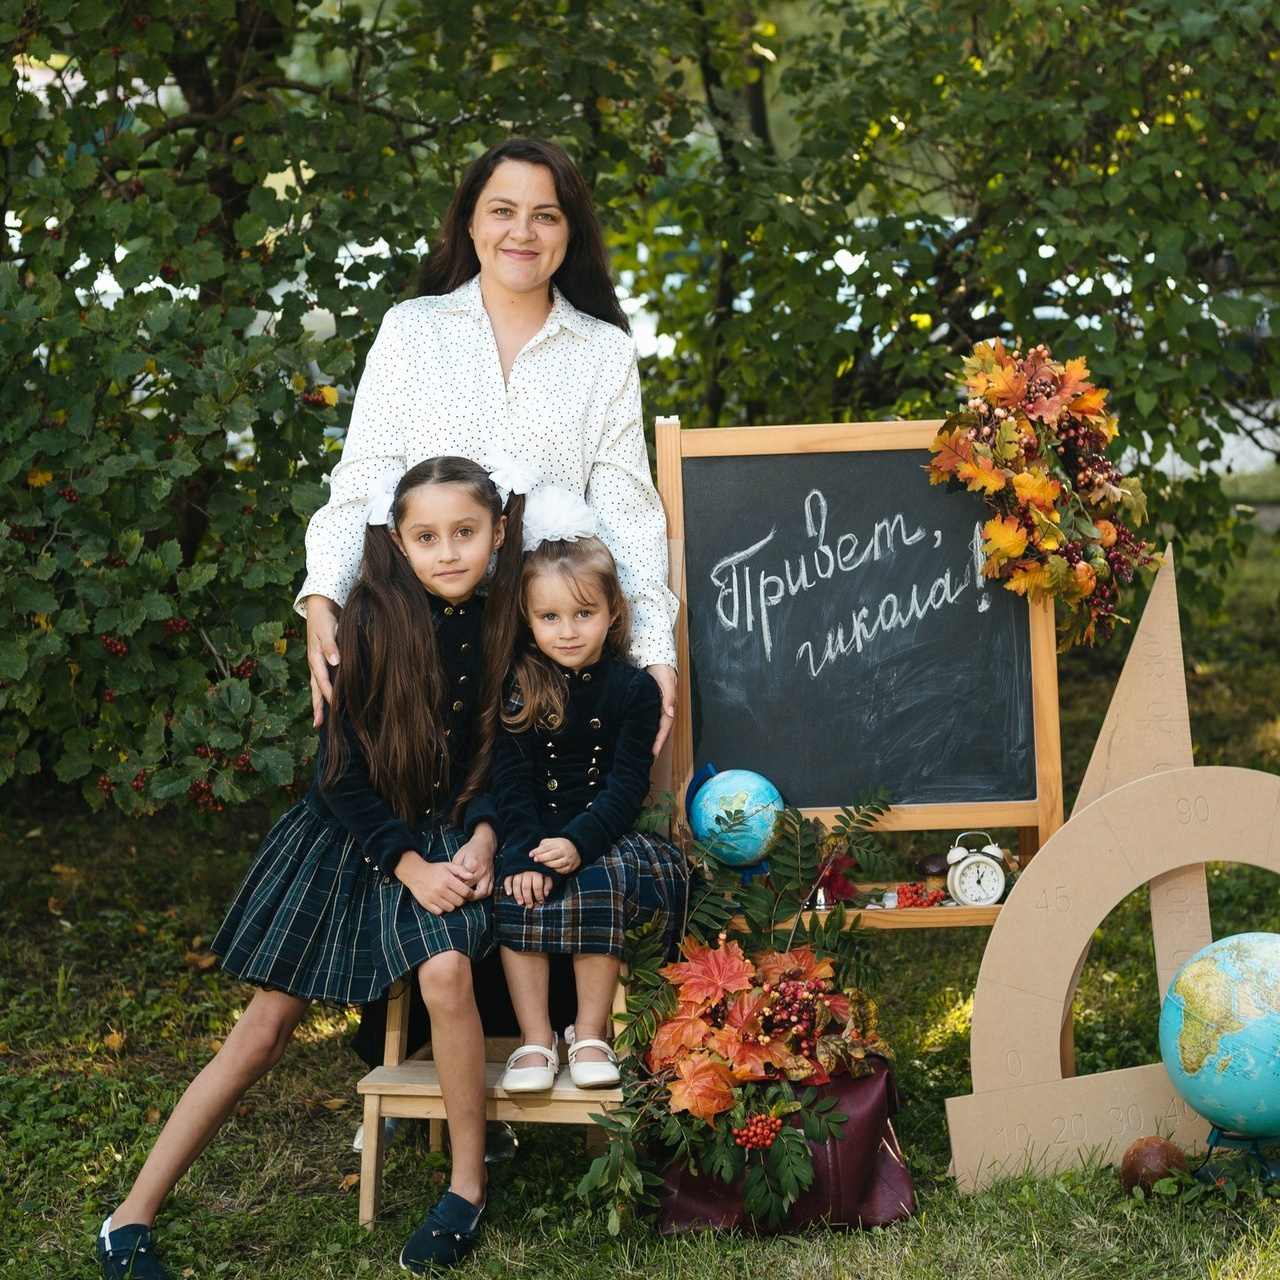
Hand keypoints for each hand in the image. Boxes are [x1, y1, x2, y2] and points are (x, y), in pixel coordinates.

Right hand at [306, 595, 341, 726]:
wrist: (320, 609)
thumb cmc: (324, 619)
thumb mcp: (327, 630)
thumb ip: (332, 645)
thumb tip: (335, 662)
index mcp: (315, 658)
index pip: (322, 680)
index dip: (329, 693)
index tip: (336, 706)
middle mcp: (315, 664)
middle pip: (316, 689)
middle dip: (318, 707)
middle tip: (318, 726)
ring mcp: (318, 664)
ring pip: (318, 687)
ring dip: (320, 703)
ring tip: (321, 721)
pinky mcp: (323, 662)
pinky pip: (323, 680)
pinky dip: (325, 692)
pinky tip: (331, 701)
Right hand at [394, 850, 476, 914]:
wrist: (415, 873)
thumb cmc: (435, 869)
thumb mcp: (448, 865)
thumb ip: (461, 870)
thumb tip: (472, 877)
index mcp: (447, 879)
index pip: (465, 892)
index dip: (469, 893)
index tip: (467, 891)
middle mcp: (439, 889)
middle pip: (459, 902)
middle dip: (462, 899)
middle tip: (459, 895)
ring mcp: (432, 897)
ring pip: (451, 908)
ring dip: (453, 904)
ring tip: (450, 898)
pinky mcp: (426, 904)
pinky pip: (440, 912)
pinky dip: (443, 908)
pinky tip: (442, 901)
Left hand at [453, 823, 496, 899]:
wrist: (485, 845)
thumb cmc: (470, 850)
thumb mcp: (459, 855)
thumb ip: (455, 868)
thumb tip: (451, 880)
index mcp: (472, 864)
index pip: (461, 880)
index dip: (454, 886)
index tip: (449, 888)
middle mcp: (481, 871)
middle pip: (470, 887)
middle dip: (462, 893)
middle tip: (455, 895)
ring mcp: (488, 875)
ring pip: (482, 892)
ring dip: (474, 897)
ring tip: (466, 897)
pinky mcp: (492, 877)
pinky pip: (489, 890)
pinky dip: (483, 895)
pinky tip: (476, 896)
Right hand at [503, 870, 553, 906]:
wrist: (531, 856)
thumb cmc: (540, 867)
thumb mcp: (547, 873)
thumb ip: (548, 883)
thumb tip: (546, 894)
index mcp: (537, 872)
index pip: (537, 887)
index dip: (539, 896)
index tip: (541, 902)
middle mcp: (527, 872)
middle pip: (526, 887)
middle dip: (528, 898)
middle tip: (529, 906)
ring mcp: (518, 871)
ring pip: (516, 885)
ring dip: (518, 895)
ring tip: (520, 903)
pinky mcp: (511, 871)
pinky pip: (508, 879)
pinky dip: (507, 886)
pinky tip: (508, 893)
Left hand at [529, 836, 580, 874]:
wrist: (576, 850)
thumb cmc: (560, 846)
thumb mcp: (553, 842)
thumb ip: (544, 845)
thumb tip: (535, 851)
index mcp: (560, 843)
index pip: (547, 846)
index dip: (538, 851)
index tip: (531, 854)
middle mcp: (565, 851)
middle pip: (553, 854)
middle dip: (543, 858)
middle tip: (535, 860)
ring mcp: (568, 860)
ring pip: (558, 864)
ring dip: (548, 865)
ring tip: (541, 865)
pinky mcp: (570, 867)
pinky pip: (562, 871)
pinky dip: (554, 871)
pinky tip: (549, 870)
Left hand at [646, 663, 676, 756]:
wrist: (657, 661)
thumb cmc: (662, 671)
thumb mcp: (666, 681)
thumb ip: (668, 696)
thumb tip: (670, 712)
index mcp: (668, 705)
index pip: (665, 727)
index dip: (659, 740)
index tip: (654, 753)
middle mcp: (664, 709)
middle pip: (660, 730)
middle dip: (655, 745)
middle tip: (648, 758)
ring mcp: (657, 708)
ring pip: (654, 727)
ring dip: (650, 739)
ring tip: (643, 752)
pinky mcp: (649, 706)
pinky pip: (648, 720)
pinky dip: (645, 729)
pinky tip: (638, 735)